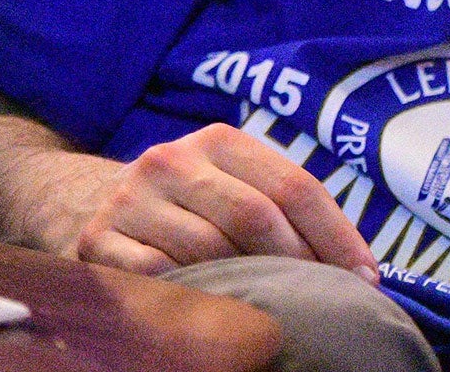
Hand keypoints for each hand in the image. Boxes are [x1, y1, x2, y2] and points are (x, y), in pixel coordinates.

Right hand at [66, 123, 379, 280]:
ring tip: (275, 307)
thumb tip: (359, 264)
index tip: (366, 276)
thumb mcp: (231, 182)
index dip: (336, 235)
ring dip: (249, 285)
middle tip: (322, 298)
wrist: (83, 199)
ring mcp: (131, 200)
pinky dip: (194, 298)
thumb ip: (283, 205)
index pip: (295, 186)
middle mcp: (173, 159)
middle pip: (256, 216)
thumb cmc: (186, 201)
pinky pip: (159, 278)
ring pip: (209, 250)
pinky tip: (215, 310)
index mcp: (219, 140)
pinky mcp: (96, 242)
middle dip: (299, 262)